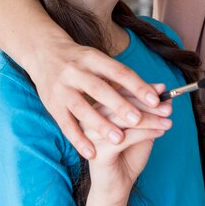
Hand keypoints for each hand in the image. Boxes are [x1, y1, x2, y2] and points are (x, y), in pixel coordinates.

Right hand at [29, 38, 169, 159]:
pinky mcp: (52, 106)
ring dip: (100, 124)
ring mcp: (62, 89)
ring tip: (118, 139)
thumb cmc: (82, 61)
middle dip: (120, 106)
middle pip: (101, 90)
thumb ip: (127, 78)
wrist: (44, 53)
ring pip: (82, 108)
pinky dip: (78, 140)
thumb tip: (160, 90)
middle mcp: (76, 72)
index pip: (119, 72)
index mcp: (93, 59)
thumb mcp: (101, 62)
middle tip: (138, 120)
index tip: (155, 100)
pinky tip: (92, 152)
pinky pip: (66, 125)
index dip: (137, 86)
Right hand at [84, 85, 172, 201]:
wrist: (117, 187)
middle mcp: (90, 119)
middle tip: (168, 108)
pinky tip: (161, 132)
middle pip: (122, 104)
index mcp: (97, 109)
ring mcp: (92, 135)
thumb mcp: (142, 128)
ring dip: (151, 119)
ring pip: (125, 119)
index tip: (163, 90)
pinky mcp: (99, 151)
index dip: (143, 90)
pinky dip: (147, 132)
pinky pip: (127, 137)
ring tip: (169, 120)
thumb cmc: (128, 155)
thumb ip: (149, 110)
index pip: (120, 92)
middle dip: (149, 105)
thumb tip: (163, 90)